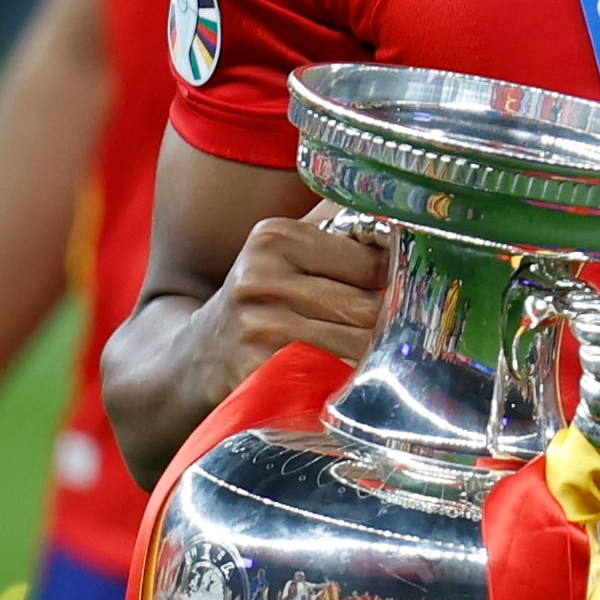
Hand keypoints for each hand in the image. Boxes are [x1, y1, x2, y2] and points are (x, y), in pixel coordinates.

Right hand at [202, 215, 388, 390]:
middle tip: (383, 337)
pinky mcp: (261, 372)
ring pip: (358, 347)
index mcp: (276, 238)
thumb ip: (340, 231)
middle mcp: (263, 277)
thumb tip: (403, 216)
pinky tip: (338, 381)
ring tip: (363, 361)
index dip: (393, 286)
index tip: (397, 298)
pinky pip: (334, 379)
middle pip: (369, 308)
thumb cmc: (259, 301)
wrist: (196, 357)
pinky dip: (346, 384)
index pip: (372, 262)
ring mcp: (260, 327)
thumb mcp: (284, 253)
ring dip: (371, 360)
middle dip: (385, 327)